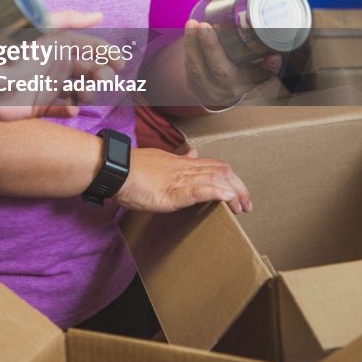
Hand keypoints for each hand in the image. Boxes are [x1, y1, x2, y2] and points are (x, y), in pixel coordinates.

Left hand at [0, 9, 122, 119]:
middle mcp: (53, 65)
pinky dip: (68, 111)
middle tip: (103, 79)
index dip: (106, 53)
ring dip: (87, 94)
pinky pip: (59, 110)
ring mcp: (46, 86)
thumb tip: (100, 15)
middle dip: (101, 75)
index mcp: (56, 44)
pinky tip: (70, 110)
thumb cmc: (6, 50)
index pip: (88, 48)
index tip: (120, 61)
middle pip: (88, 71)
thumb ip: (68, 20)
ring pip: (79, 92)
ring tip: (82, 95)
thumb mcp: (38, 27)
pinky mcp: (36, 106)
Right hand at [115, 146, 251, 214]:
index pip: (214, 165)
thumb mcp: (160, 161)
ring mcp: (179, 179)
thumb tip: (194, 155)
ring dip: (233, 193)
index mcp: (181, 163)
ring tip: (242, 206)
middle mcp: (184, 168)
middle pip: (221, 171)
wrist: (114, 169)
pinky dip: (215, 192)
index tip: (238, 193)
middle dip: (238, 187)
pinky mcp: (171, 192)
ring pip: (214, 179)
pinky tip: (226, 198)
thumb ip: (179, 160)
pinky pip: (197, 190)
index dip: (230, 177)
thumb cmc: (131, 168)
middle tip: (247, 205)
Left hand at [184, 20, 280, 109]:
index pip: (259, 76)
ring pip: (198, 68)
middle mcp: (227, 88)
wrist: (215, 93)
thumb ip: (265, 63)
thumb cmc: (238, 75)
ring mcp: (208, 87)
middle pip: (221, 71)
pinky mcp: (192, 81)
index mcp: (246, 83)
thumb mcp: (254, 72)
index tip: (275, 56)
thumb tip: (277, 52)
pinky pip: (188, 64)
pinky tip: (189, 28)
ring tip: (193, 23)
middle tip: (206, 26)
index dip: (268, 68)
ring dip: (193, 43)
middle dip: (212, 48)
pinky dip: (188, 45)